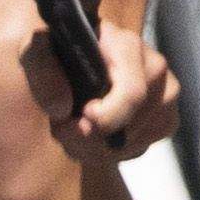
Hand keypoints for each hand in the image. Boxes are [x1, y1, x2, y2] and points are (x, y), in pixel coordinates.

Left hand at [54, 9, 186, 164]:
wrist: (67, 61)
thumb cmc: (54, 52)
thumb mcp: (34, 51)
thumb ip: (41, 71)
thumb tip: (62, 109)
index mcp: (126, 45)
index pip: (132, 93)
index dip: (107, 117)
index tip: (80, 117)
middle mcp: (154, 65)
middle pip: (135, 121)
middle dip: (92, 137)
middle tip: (62, 130)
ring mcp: (165, 91)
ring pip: (139, 139)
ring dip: (98, 148)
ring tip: (72, 133)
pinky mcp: (164, 113)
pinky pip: (143, 146)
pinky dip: (112, 153)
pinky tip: (92, 140)